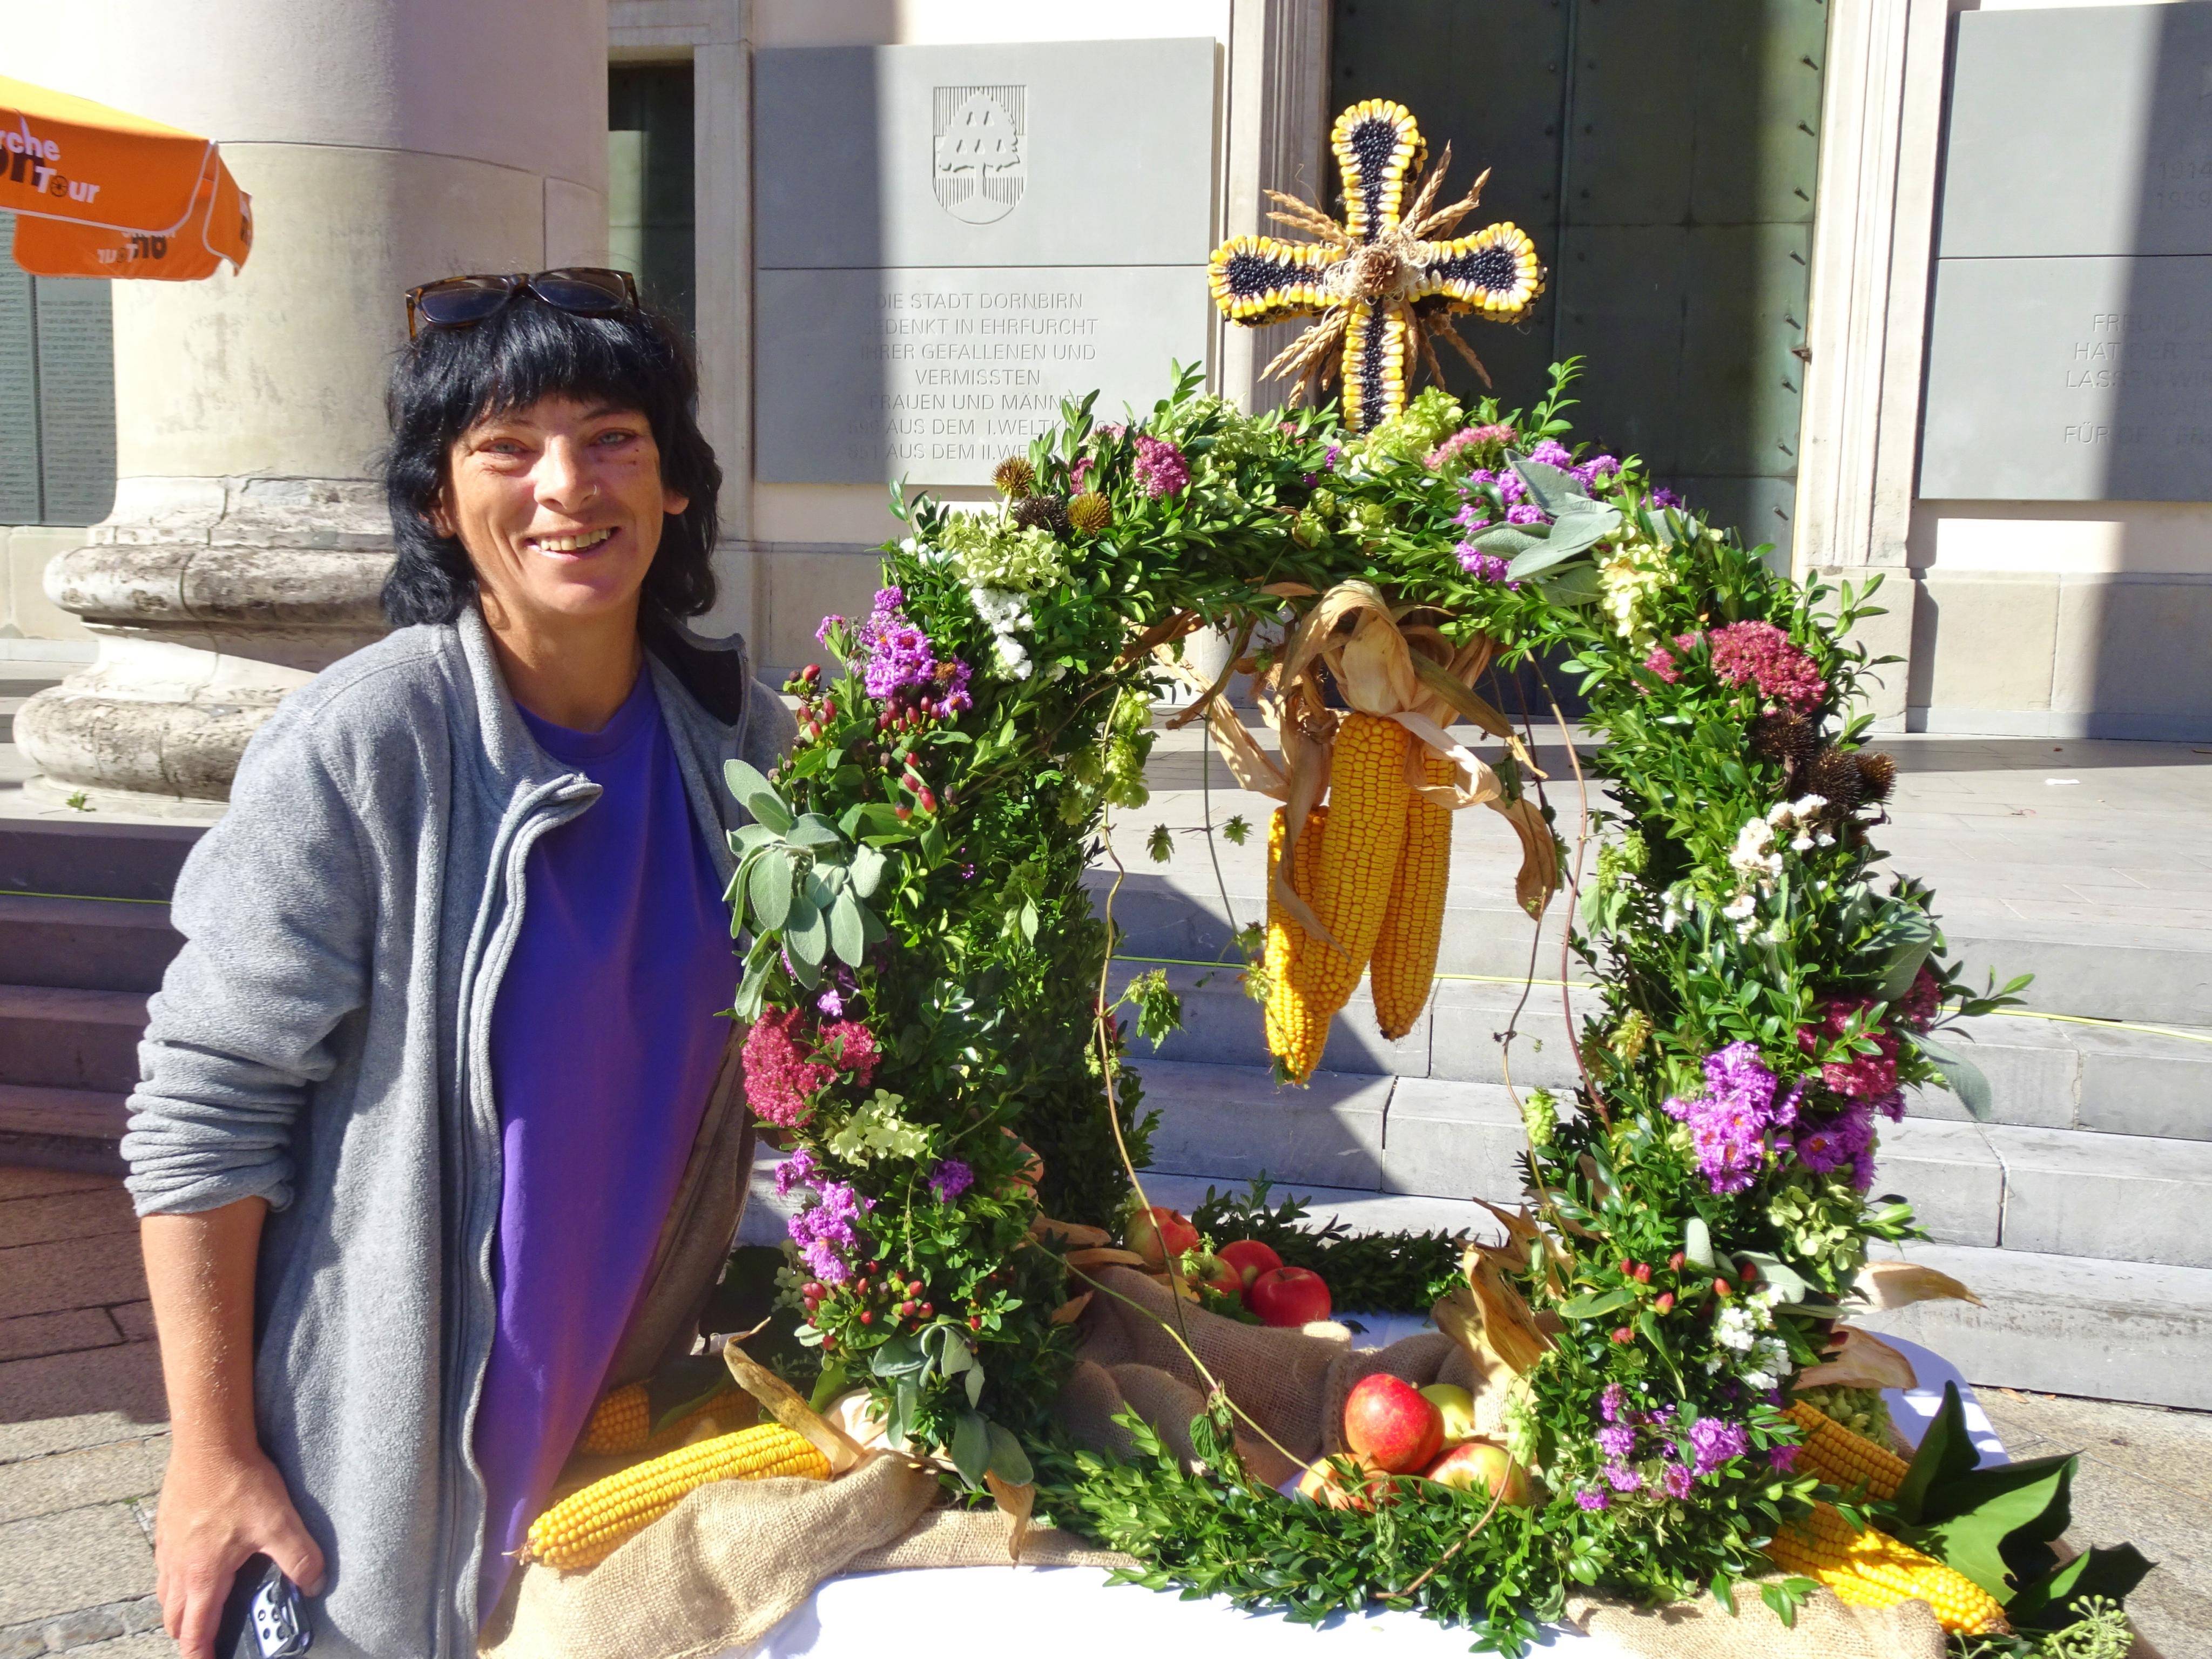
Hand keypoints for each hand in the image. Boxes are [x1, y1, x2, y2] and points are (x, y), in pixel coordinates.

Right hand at [153, 1442, 325, 1658]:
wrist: (209, 1443)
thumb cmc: (239, 1482)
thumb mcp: (280, 1522)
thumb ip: (300, 1558)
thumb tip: (314, 1584)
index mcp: (203, 1576)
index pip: (195, 1632)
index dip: (201, 1656)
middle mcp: (178, 1568)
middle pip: (174, 1620)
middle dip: (189, 1637)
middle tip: (207, 1643)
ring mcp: (167, 1548)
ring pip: (166, 1596)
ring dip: (180, 1611)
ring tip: (201, 1613)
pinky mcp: (166, 1529)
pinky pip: (164, 1570)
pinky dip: (176, 1583)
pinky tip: (195, 1570)